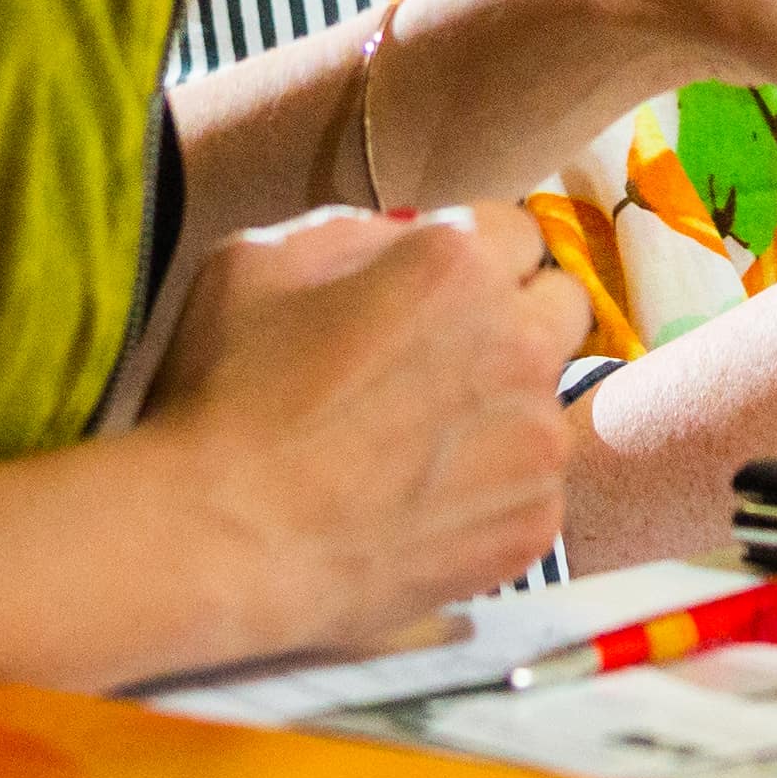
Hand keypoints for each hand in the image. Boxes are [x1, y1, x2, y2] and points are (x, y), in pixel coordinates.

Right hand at [138, 204, 588, 662]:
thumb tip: (412, 236)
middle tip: (443, 364)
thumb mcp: (257, 262)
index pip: (514, 230)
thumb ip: (357, 232)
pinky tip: (422, 510)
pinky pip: (536, 487)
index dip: (469, 262)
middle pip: (558, 303)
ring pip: (549, 400)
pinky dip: (493, 493)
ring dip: (502, 410)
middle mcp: (518, 338)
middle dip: (514, 319)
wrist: (218, 546)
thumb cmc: (221, 396)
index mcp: (457, 262)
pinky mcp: (536, 520)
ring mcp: (536, 436)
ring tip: (418, 450)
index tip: (431, 298)